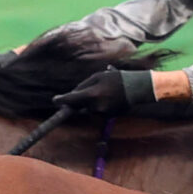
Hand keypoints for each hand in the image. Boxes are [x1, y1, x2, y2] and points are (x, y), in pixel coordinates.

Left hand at [56, 68, 190, 116]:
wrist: (137, 88)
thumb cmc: (116, 78)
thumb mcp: (98, 77)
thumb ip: (83, 86)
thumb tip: (73, 95)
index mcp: (92, 95)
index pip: (72, 100)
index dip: (62, 100)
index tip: (55, 100)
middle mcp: (95, 107)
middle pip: (80, 105)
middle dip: (80, 100)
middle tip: (88, 91)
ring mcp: (102, 114)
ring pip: (88, 109)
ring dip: (90, 102)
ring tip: (104, 91)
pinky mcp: (108, 117)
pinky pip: (97, 111)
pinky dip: (99, 105)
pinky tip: (109, 97)